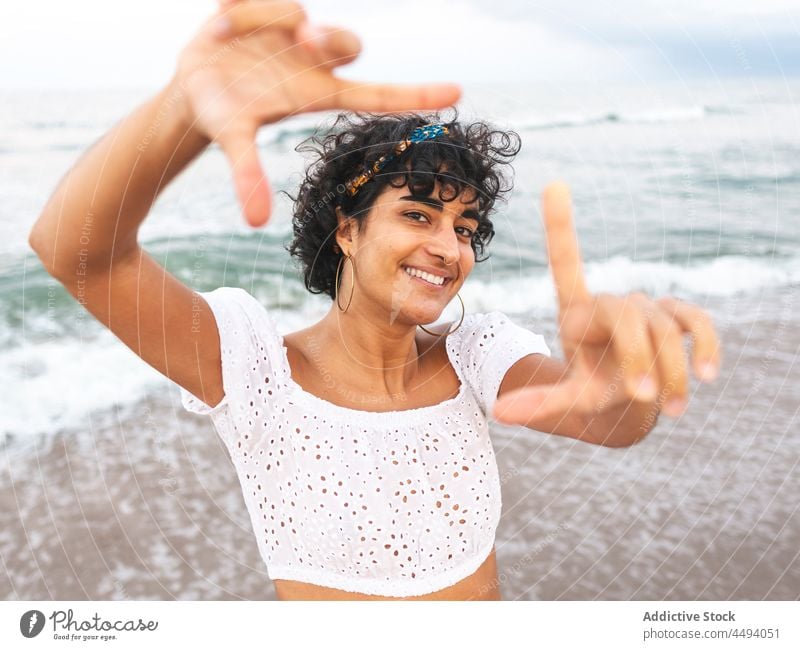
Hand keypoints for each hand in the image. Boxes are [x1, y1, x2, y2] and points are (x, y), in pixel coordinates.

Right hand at [171, 0, 460, 225]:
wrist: (194, 83)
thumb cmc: (224, 114)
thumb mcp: (233, 139)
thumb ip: (247, 175)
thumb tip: (255, 222)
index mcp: (317, 93)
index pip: (377, 94)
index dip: (415, 94)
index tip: (458, 92)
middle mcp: (315, 61)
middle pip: (348, 44)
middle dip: (330, 39)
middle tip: (303, 40)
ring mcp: (294, 30)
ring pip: (299, 12)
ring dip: (270, 18)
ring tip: (231, 30)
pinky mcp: (271, 6)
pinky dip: (242, 7)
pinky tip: (222, 20)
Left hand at [493, 182, 720, 425]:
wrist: (630, 399)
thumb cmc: (593, 391)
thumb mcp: (567, 400)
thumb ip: (539, 403)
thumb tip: (497, 413)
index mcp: (575, 314)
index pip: (566, 264)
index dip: (561, 225)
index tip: (554, 184)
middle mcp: (608, 304)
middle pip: (627, 313)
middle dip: (637, 357)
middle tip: (639, 395)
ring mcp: (645, 307)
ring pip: (664, 328)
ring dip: (671, 371)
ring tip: (673, 409)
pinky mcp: (677, 316)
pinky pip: (696, 321)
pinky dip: (705, 347)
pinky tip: (706, 375)